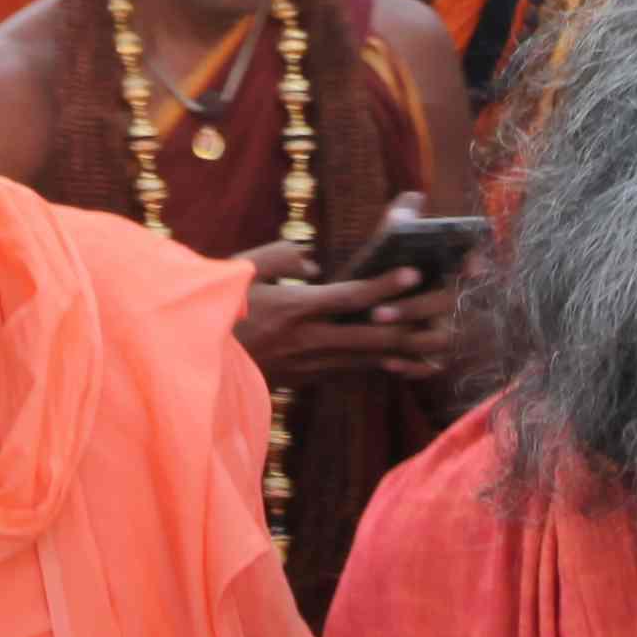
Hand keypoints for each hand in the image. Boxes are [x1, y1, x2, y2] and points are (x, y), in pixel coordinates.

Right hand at [236, 233, 455, 384]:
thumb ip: (279, 257)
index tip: (413, 273)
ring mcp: (309, 365)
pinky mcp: (306, 379)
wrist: (194, 364)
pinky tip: (404, 361)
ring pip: (367, 359)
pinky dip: (380, 364)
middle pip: (372, 336)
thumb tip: (311, 259)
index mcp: (294, 310)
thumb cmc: (215, 311)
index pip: (349, 297)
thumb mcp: (240, 272)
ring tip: (438, 342)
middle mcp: (308, 341)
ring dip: (404, 350)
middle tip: (442, 313)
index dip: (385, 285)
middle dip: (411, 325)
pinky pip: (351, 370)